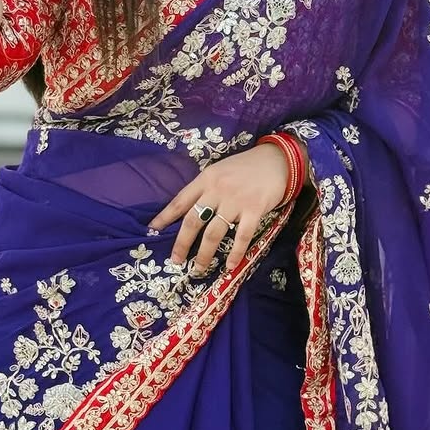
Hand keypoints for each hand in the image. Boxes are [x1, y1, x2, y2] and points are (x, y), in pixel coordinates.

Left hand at [149, 142, 291, 274]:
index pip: (180, 200)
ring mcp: (236, 201)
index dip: (165, 216)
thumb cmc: (246, 167)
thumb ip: (205, 188)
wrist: (277, 160)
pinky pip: (241, 236)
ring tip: (199, 268)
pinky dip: (235, 253)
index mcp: (206, 179)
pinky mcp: (254, 209)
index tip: (153, 229)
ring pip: (214, 233)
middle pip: (193, 221)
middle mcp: (217, 190)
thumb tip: (188, 211)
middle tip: (176, 261)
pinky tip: (230, 266)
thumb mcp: (219, 171)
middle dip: (182, 243)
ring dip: (205, 254)